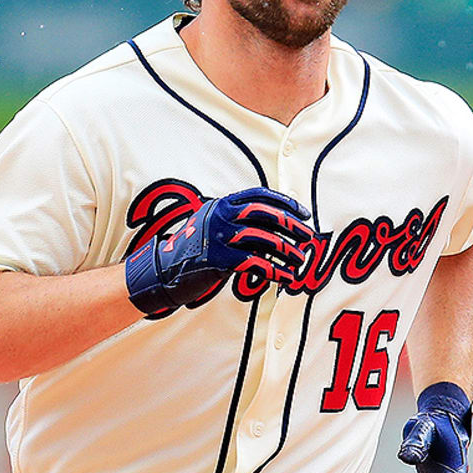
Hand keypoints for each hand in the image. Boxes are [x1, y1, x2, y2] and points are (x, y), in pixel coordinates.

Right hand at [125, 186, 313, 315]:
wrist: (162, 271)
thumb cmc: (194, 252)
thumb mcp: (214, 227)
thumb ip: (239, 223)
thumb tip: (277, 228)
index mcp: (222, 204)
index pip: (260, 195)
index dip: (285, 202)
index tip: (304, 214)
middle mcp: (220, 215)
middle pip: (265, 214)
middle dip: (292, 226)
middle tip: (310, 238)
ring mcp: (218, 236)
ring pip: (263, 239)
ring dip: (287, 251)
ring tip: (301, 261)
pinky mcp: (218, 258)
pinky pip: (254, 263)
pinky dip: (274, 271)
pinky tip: (286, 278)